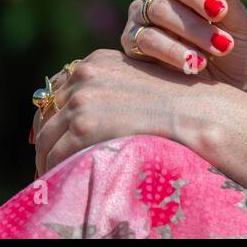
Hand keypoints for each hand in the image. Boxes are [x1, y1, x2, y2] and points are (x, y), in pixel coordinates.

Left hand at [31, 49, 226, 175]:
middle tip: (53, 167)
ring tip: (60, 181)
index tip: (56, 142)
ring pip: (45, 139)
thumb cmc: (185, 105)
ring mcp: (82, 100)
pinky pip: (54, 158)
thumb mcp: (141, 84)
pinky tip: (67, 186)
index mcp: (97, 61)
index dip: (53, 120)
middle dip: (49, 143)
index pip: (56, 92)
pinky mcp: (83, 127)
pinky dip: (56, 174)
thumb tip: (83, 118)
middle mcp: (84, 74)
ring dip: (49, 162)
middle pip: (45, 116)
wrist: (202, 115)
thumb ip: (111, 91)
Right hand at [120, 0, 246, 95]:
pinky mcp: (132, 42)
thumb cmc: (231, 47)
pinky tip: (196, 62)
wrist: (224, 88)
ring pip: (158, 8)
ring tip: (220, 46)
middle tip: (220, 12)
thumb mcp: (236, 22)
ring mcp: (142, 14)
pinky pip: (147, 39)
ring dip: (192, 28)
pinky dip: (174, 51)